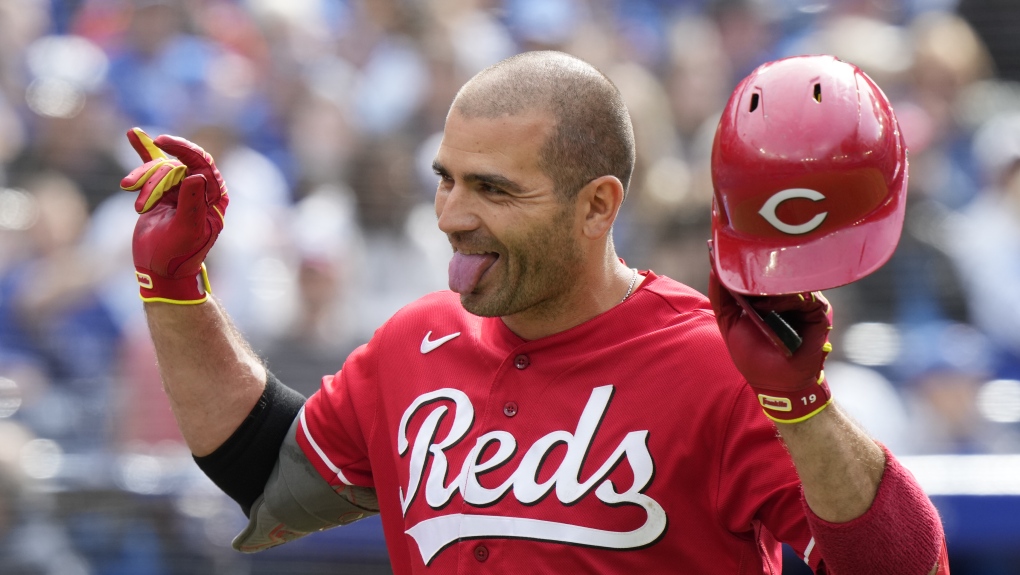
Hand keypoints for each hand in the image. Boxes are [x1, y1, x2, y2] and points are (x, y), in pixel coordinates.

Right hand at [120, 128, 228, 303]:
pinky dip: (143, 151)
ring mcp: (180, 188)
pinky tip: (132, 134)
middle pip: (175, 166)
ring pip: (159, 169)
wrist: (160, 269)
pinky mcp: (161, 191)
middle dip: (153, 177)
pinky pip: (153, 166)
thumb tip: (197, 175)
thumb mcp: (187, 231)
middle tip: (133, 192)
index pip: (202, 163)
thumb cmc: (179, 254)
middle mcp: (200, 189)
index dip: (184, 149)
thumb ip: (191, 203)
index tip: (162, 142)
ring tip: (127, 189)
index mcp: (214, 196)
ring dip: (142, 179)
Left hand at [708, 268, 832, 422]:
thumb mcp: (729, 322)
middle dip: (758, 271)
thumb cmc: (753, 355)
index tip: (729, 252)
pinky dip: (786, 300)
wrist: (774, 382)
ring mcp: (804, 303)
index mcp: (768, 296)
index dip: (747, 264)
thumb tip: (714, 266)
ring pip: (791, 281)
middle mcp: (787, 296)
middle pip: (777, 271)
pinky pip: (805, 297)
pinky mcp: (818, 312)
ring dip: (770, 288)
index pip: (761, 271)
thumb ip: (721, 296)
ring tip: (754, 303)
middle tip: (742, 271)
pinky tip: (768, 309)